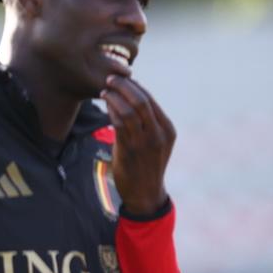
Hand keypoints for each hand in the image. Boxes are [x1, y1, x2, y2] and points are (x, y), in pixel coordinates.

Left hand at [103, 76, 175, 217]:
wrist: (146, 193)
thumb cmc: (148, 165)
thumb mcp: (156, 143)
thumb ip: (149, 123)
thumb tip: (130, 97)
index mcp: (168, 129)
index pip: (150, 99)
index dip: (134, 86)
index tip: (121, 79)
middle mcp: (159, 134)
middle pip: (141, 100)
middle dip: (124, 86)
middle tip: (110, 78)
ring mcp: (145, 142)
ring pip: (129, 109)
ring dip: (114, 96)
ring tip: (105, 90)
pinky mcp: (129, 149)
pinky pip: (118, 122)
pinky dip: (110, 109)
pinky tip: (105, 104)